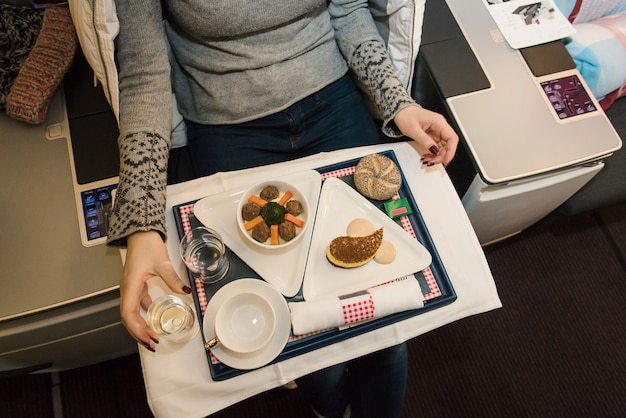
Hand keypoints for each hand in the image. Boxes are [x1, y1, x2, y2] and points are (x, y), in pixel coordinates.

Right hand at [120, 230, 191, 351]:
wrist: (140, 231)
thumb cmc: (146, 244)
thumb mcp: (162, 262)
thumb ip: (173, 278)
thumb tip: (185, 291)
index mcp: (130, 285)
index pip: (128, 314)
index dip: (137, 329)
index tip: (149, 338)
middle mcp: (127, 289)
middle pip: (128, 318)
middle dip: (139, 333)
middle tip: (153, 343)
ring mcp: (130, 287)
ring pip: (131, 312)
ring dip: (141, 325)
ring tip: (153, 336)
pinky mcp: (136, 284)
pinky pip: (137, 303)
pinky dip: (145, 313)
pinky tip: (155, 317)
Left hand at [394, 105, 458, 166]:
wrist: (400, 112)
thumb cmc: (406, 116)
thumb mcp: (413, 130)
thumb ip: (424, 140)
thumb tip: (434, 150)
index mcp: (438, 122)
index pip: (452, 138)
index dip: (451, 150)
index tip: (446, 160)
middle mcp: (440, 126)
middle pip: (448, 144)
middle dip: (441, 155)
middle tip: (432, 161)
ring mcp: (437, 131)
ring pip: (443, 147)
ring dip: (436, 156)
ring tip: (427, 159)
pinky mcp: (433, 135)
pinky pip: (437, 146)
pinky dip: (432, 153)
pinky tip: (427, 155)